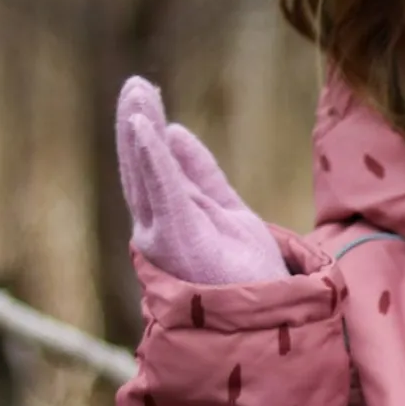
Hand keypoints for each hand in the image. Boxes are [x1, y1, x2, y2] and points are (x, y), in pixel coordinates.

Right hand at [116, 77, 288, 285]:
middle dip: (137, 123)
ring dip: (140, 130)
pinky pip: (164, 192)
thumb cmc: (249, 277)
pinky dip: (153, 159)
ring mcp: (166, 238)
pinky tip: (146, 128)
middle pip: (143, 168)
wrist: (269, 322)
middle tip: (135, 84)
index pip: (154, 170)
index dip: (148, 130)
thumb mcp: (229, 212)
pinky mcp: (181, 242)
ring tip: (136, 93)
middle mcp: (159, 231)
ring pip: (146, 175)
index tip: (145, 93)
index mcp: (171, 223)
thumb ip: (203, 176)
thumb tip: (177, 132)